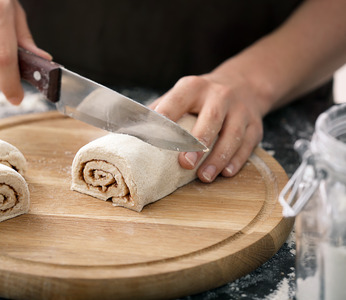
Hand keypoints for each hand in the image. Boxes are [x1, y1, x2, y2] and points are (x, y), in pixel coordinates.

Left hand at [150, 72, 266, 182]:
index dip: (166, 119)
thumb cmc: (201, 97)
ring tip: (204, 177)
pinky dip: (237, 160)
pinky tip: (226, 173)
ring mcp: (240, 110)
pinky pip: (247, 144)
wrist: (243, 84)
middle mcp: (219, 95)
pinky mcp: (255, 125)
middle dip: (197, 143)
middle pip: (211, 119)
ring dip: (218, 158)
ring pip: (232, 135)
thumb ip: (159, 110)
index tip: (155, 138)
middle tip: (184, 163)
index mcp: (193, 87)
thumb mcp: (181, 94)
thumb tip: (130, 130)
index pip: (176, 102)